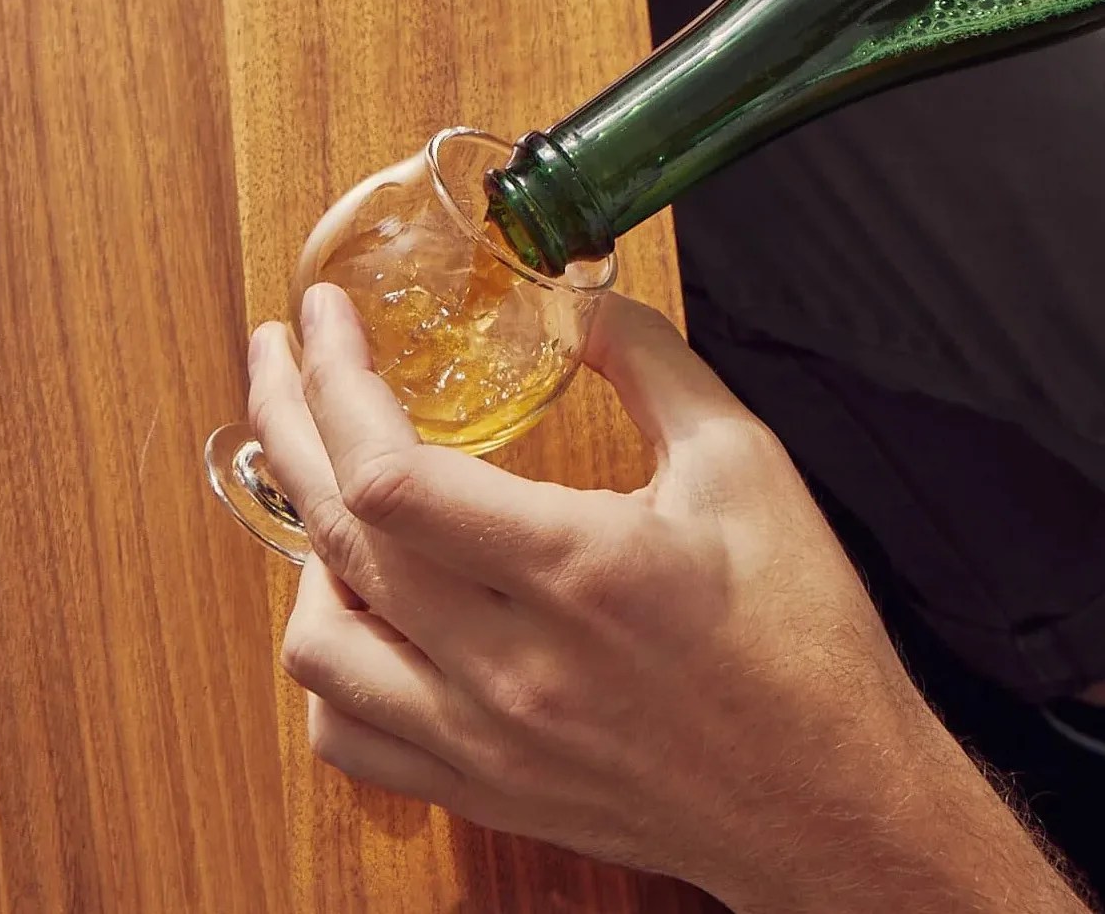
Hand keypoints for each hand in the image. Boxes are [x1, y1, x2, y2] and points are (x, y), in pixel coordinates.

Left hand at [249, 287, 1087, 912]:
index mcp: (576, 569)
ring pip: (318, 646)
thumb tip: (578, 304)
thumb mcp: (745, 463)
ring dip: (300, 545)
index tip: (322, 319)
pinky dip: (330, 660)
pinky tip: (353, 606)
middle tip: (277, 356)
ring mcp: (486, 739)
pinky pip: (348, 740)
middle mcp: (511, 664)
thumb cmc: (798, 635)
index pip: (389, 473)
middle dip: (285, 420)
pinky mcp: (485, 786)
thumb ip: (653, 365)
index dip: (334, 380)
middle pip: (334, 534)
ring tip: (320, 477)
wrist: (827, 802)